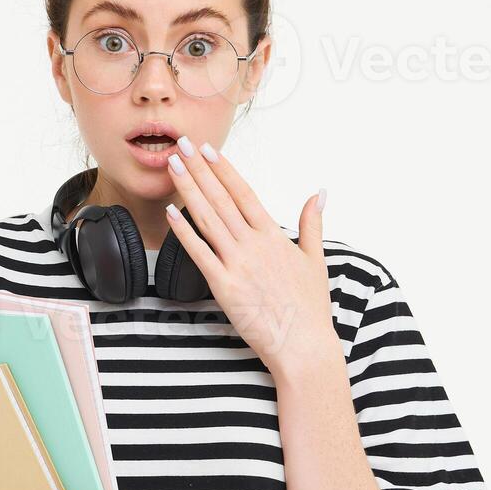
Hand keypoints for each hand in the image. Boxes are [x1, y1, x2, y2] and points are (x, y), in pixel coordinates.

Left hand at [161, 137, 341, 374]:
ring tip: (172, 166)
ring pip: (207, 219)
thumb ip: (312, 223)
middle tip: (181, 144)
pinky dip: (184, 231)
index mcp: (274, 236)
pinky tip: (170, 212)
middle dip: (199, 169)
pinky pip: (199, 254)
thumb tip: (319, 192)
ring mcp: (238, 265)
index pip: (244, 193)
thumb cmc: (310, 307)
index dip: (224, 169)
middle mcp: (254, 245)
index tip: (208, 149)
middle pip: (221, 199)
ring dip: (188, 190)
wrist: (304, 345)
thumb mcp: (316, 259)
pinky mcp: (225, 287)